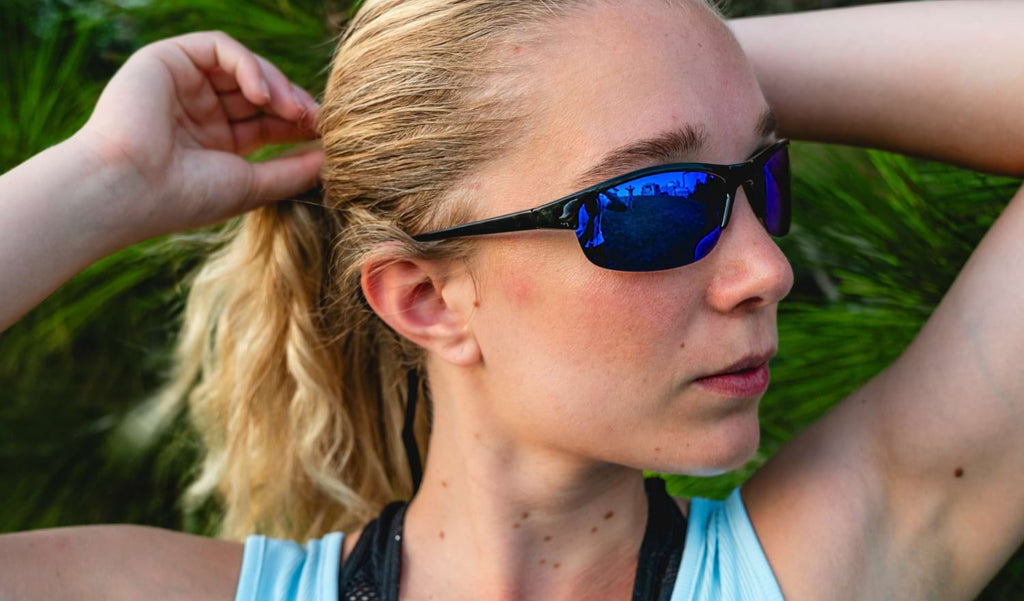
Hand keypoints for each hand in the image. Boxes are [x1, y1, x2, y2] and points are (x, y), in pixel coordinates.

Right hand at [73, 30, 322, 244]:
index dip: (298, 122)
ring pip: (244, 66)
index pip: (267, 121)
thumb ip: (292, 171)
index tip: (327, 133)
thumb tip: (332, 160)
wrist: (127, 189)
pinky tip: (262, 94)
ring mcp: (183, 84)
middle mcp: (199, 110)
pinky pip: (220, 47)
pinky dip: (249, 65)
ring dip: (276, 85)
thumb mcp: (251, 185)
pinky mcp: (168, 59)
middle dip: (293, 102)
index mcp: (215, 141)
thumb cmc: (184, 197)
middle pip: (260, 91)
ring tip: (292, 111)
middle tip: (318, 119)